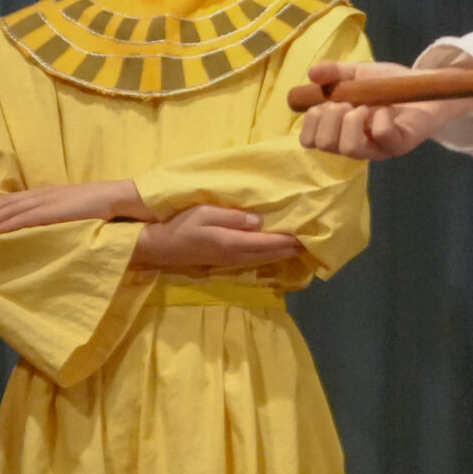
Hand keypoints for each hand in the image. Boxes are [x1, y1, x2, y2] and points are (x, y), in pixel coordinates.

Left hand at [0, 179, 154, 233]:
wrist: (120, 197)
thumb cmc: (103, 205)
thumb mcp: (76, 206)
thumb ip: (61, 211)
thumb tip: (50, 220)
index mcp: (51, 193)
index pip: (18, 198)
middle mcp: (46, 195)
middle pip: (11, 203)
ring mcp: (49, 202)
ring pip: (13, 210)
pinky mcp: (54, 211)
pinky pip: (25, 218)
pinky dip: (8, 223)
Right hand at [129, 204, 301, 270]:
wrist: (157, 246)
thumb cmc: (181, 224)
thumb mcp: (206, 213)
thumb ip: (233, 217)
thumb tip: (260, 221)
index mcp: (233, 243)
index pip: (269, 243)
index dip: (290, 240)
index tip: (311, 234)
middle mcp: (235, 255)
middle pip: (271, 254)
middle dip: (292, 249)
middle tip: (315, 241)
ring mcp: (229, 260)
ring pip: (263, 258)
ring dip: (282, 253)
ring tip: (301, 245)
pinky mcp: (224, 260)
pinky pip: (254, 259)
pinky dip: (269, 254)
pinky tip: (276, 248)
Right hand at [299, 63, 457, 159]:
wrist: (426, 85)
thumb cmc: (389, 84)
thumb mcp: (358, 73)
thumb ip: (334, 72)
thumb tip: (311, 73)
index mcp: (339, 131)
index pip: (308, 140)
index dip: (312, 119)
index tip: (327, 101)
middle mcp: (354, 144)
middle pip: (324, 144)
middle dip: (331, 116)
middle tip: (348, 102)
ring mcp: (376, 149)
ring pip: (349, 148)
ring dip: (353, 120)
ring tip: (365, 106)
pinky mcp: (398, 145)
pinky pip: (380, 136)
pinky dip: (380, 118)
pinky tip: (387, 108)